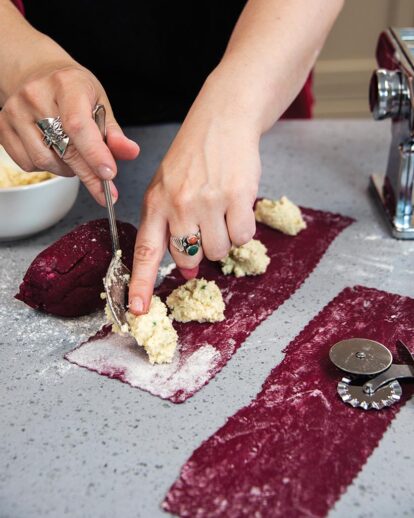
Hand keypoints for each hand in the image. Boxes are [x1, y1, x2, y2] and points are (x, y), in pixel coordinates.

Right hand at [0, 62, 138, 204]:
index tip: (109, 175)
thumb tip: (130, 152)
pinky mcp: (3, 128)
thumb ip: (113, 132)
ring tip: (74, 155)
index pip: (78, 125)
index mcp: (66, 85)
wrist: (36, 73)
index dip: (95, 154)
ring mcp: (15, 112)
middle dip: (90, 175)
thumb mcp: (99, 102)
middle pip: (65, 149)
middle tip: (106, 189)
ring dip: (67, 169)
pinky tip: (54, 152)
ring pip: (46, 161)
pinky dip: (47, 167)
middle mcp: (36, 96)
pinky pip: (28, 164)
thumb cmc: (72, 89)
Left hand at [128, 75, 260, 313]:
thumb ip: (169, 225)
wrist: (222, 121)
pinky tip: (236, 205)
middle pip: (189, 258)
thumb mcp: (167, 185)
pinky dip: (243, 227)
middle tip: (204, 226)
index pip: (145, 250)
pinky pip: (243, 236)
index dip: (141, 283)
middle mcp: (179, 204)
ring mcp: (208, 201)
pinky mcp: (237, 197)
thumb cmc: (192, 157)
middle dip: (198, 251)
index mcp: (156, 203)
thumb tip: (186, 268)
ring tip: (221, 209)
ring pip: (219, 251)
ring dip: (223, 238)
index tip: (138, 310)